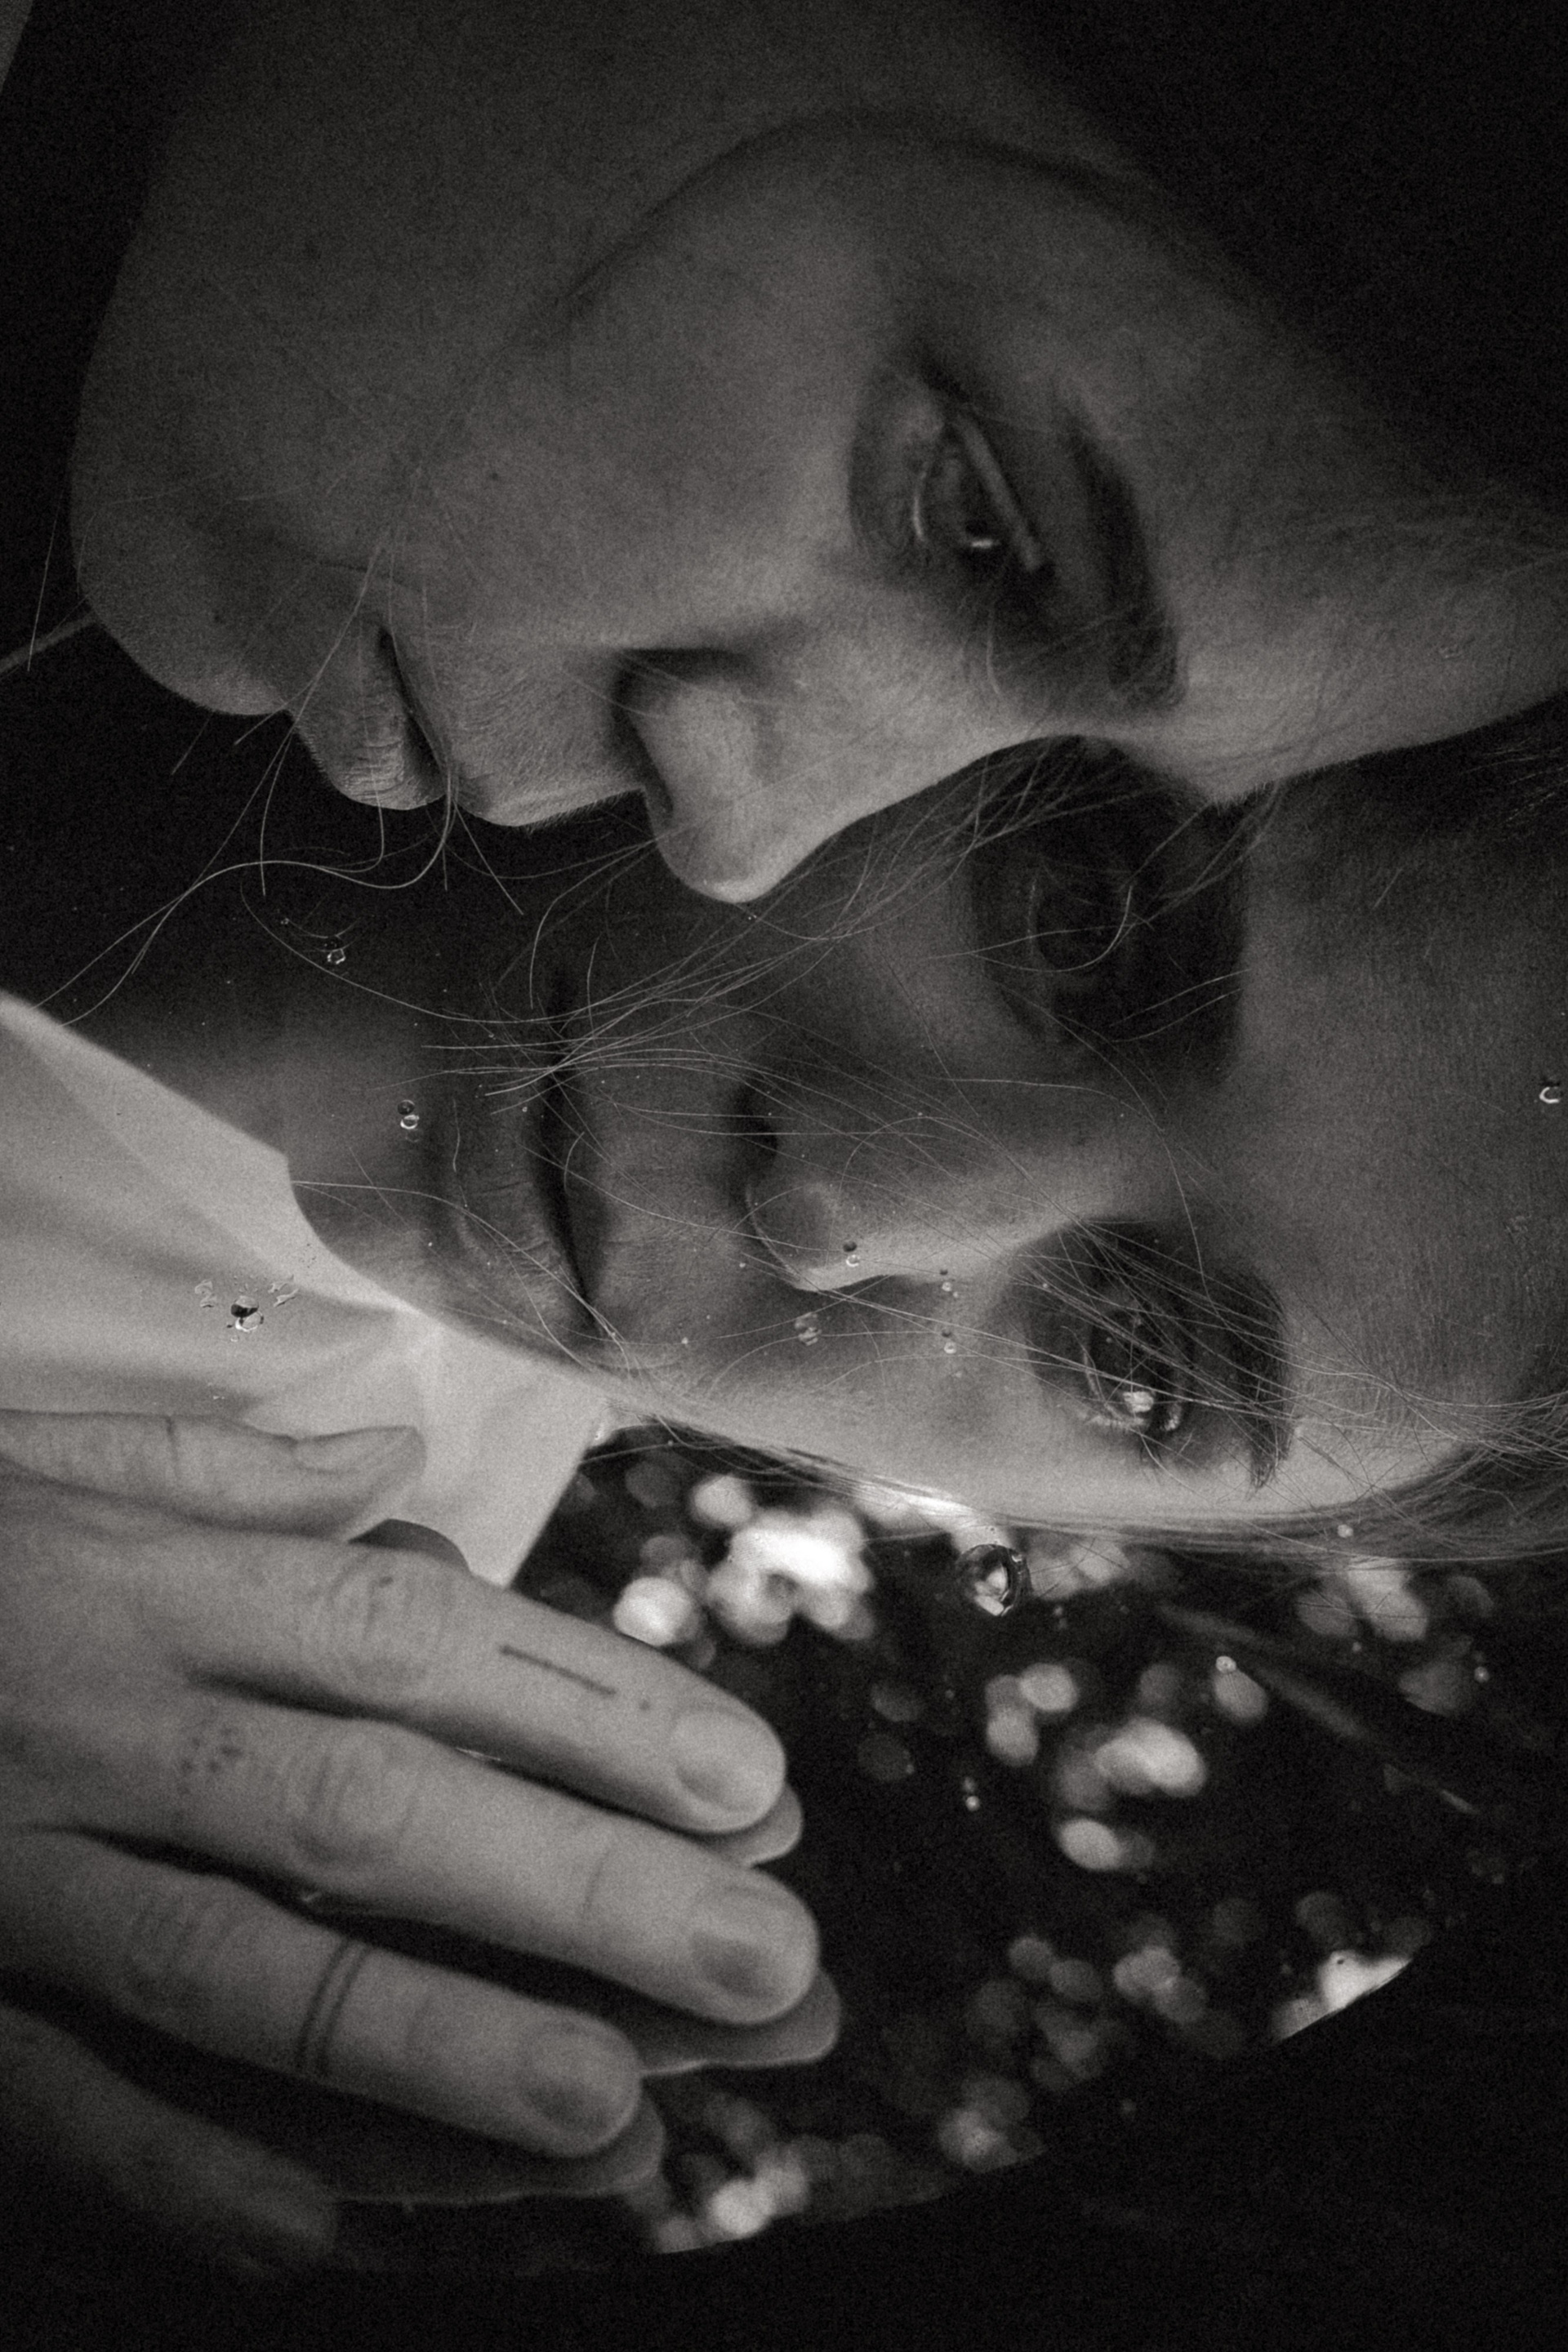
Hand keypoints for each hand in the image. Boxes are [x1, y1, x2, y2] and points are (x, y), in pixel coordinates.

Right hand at [0, 1410, 823, 2275]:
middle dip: (579, 1882)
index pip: (415, 1636)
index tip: (753, 1777)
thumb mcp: (41, 1465)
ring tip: (616, 2109)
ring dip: (429, 2038)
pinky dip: (176, 2167)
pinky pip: (48, 2095)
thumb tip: (387, 1461)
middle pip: (372, 1800)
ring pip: (236, 1960)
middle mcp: (103, 1717)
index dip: (590, 1704)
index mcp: (154, 1584)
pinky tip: (322, 2232)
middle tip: (773, 1958)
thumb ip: (217, 1474)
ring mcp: (6, 1868)